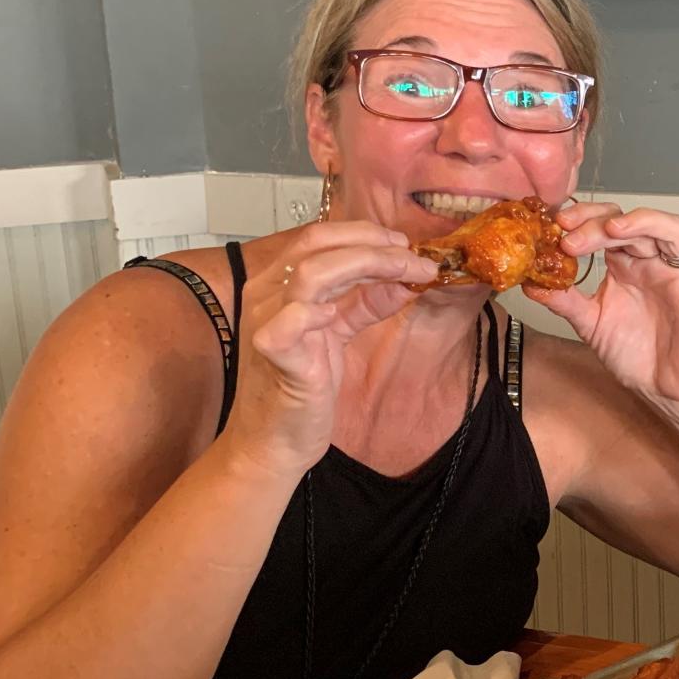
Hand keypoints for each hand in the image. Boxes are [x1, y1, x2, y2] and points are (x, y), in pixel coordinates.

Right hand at [219, 221, 438, 476]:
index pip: (319, 237)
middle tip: (413, 257)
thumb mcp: (337, 335)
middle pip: (316, 244)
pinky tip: (340, 313)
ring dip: (366, 265)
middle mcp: (266, 294)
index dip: (365, 234)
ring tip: (405, 274)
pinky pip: (291, 320)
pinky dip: (317, 309)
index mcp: (278, 284)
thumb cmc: (299, 390)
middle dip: (372, 244)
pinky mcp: (273, 354)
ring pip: (311, 272)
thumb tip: (401, 280)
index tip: (404, 245)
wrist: (273, 444)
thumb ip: (363, 304)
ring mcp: (266, 321)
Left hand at [523, 202, 678, 402]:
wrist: (662, 390)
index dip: (583, 220)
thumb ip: (564, 301)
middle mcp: (652, 262)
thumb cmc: (635, 354)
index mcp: (624, 264)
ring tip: (614, 231)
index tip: (556, 228)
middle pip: (633, 223)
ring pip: (673, 230)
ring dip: (644, 223)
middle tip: (570, 238)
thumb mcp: (590, 325)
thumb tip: (530, 283)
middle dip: (599, 224)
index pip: (606, 224)